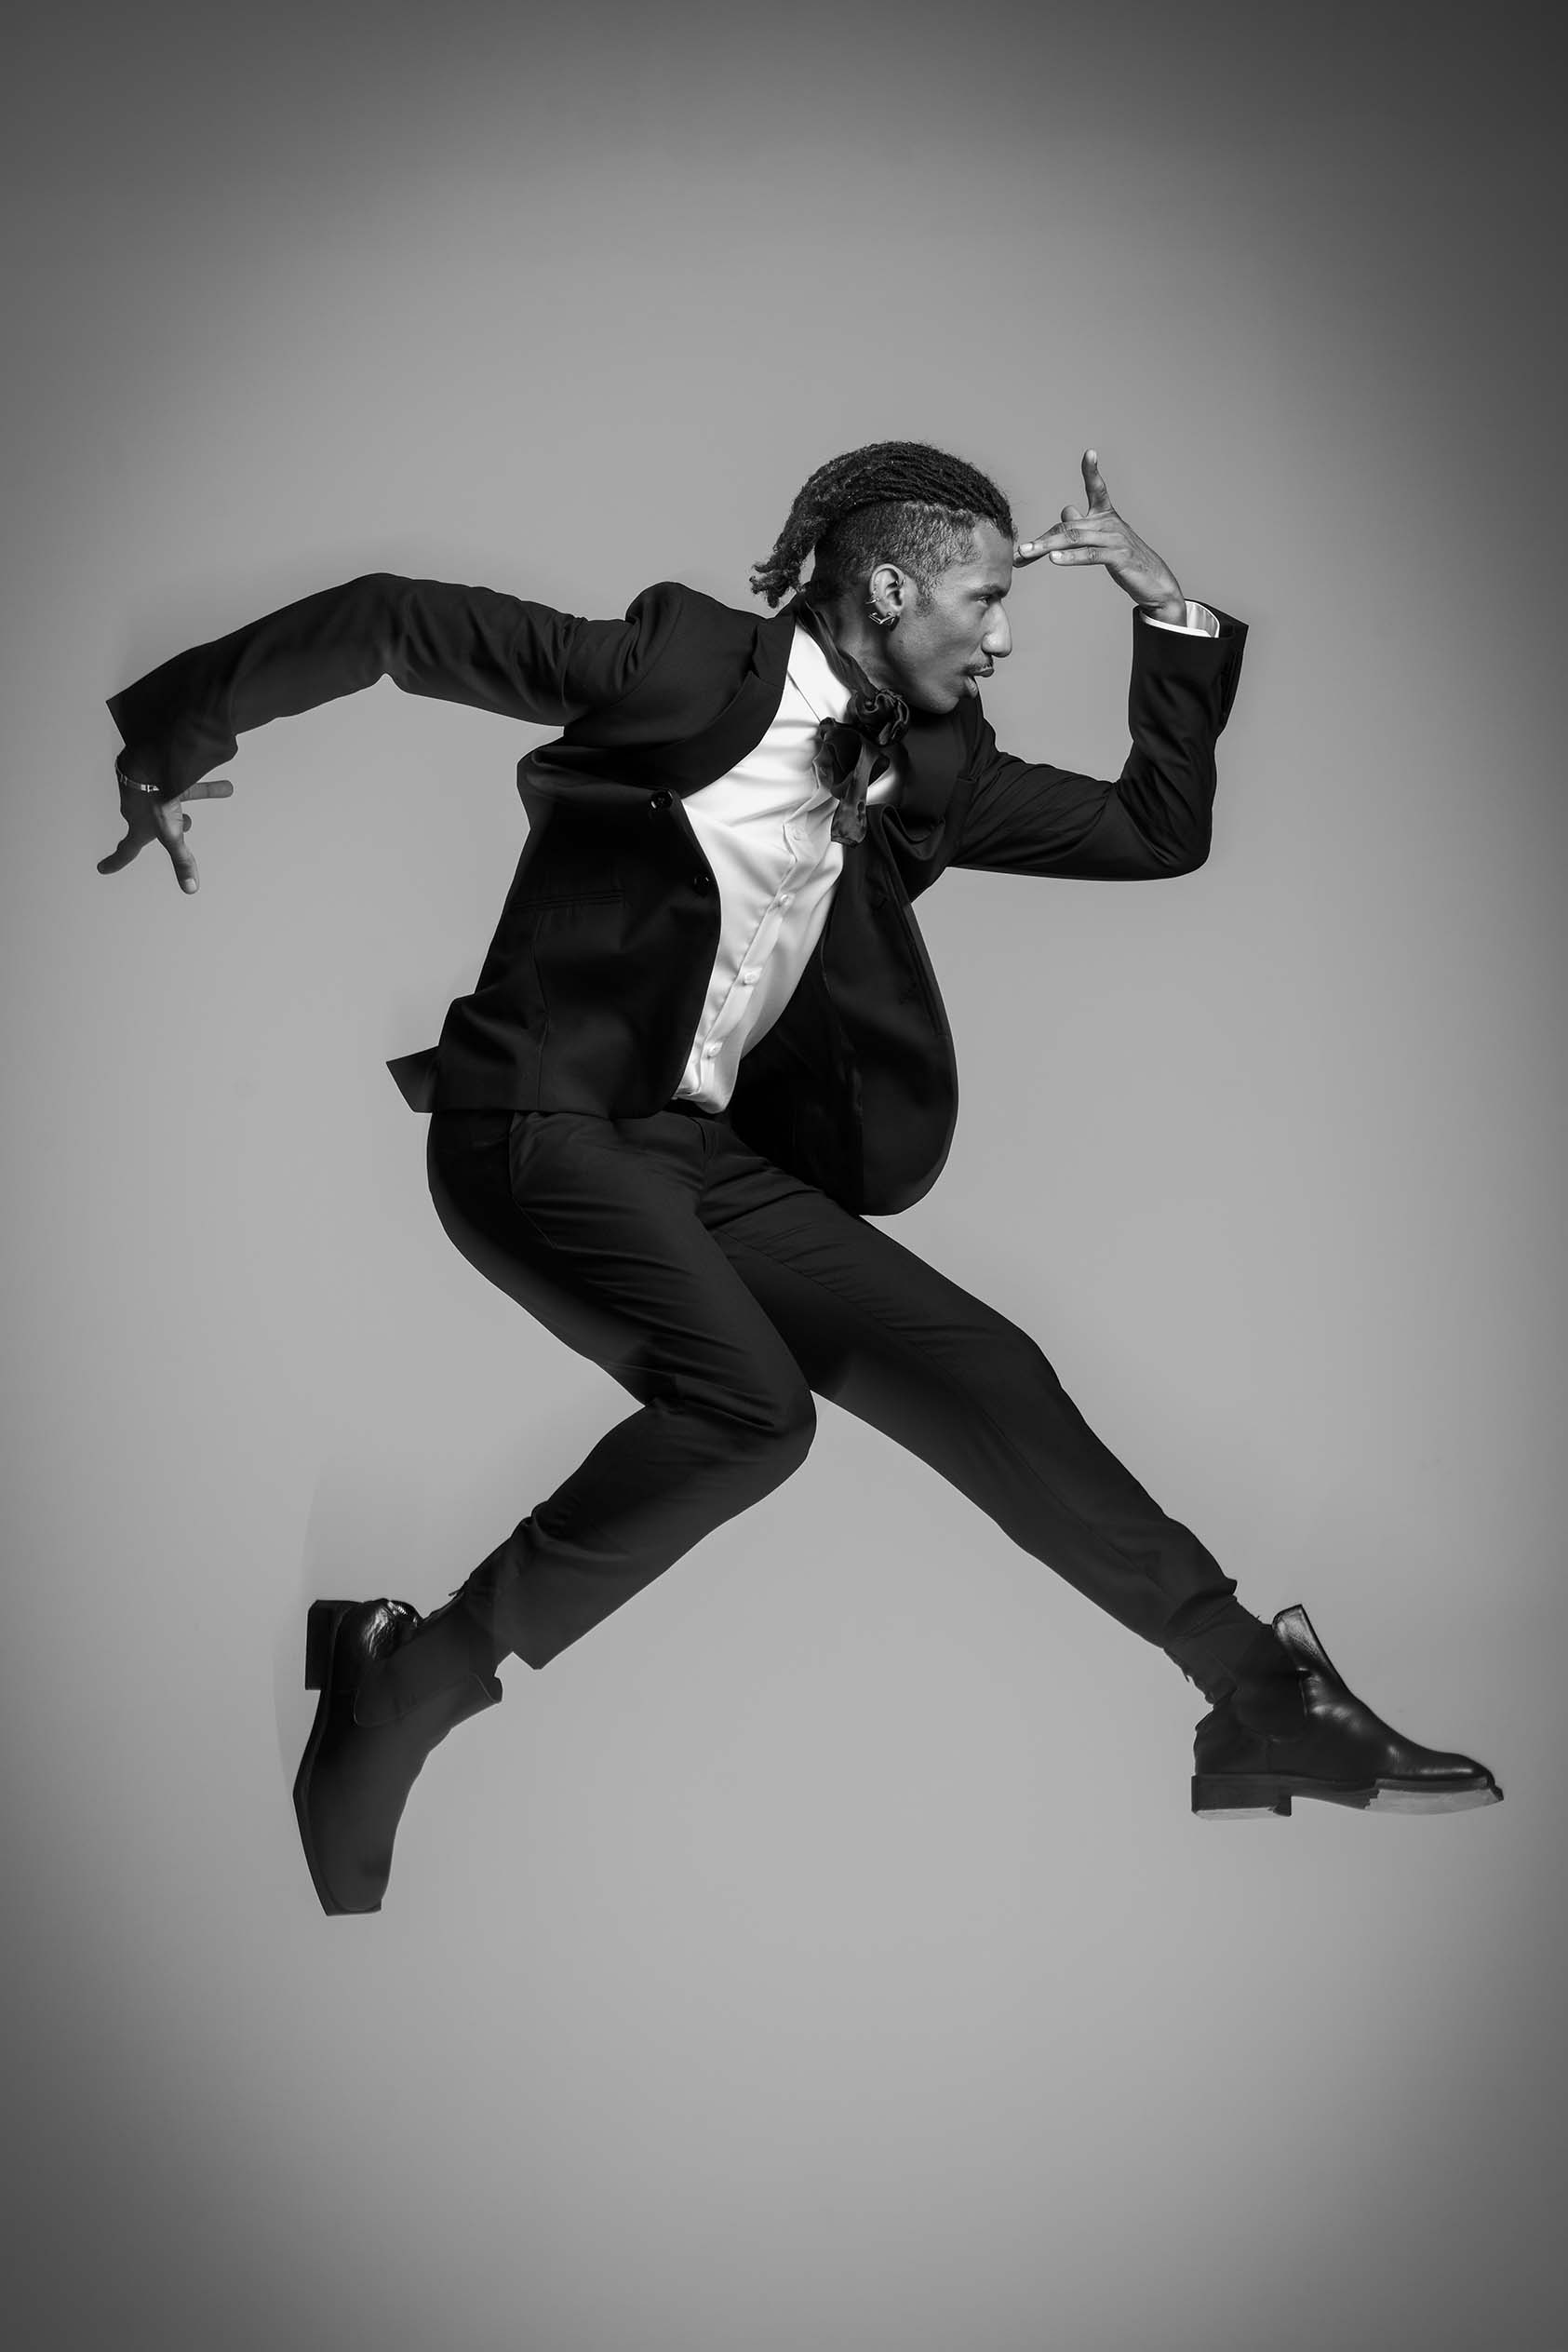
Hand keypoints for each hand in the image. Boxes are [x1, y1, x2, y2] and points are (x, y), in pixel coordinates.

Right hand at [97, 771, 233, 894]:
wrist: (150, 758)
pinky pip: (186, 781)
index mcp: (138, 827)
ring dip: (194, 800)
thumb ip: (182, 861)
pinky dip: (207, 786)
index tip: (102, 869)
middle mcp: (140, 808)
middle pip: (151, 822)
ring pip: (174, 798)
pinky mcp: (159, 772)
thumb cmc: (154, 797)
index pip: (125, 851)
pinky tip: (227, 788)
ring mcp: (148, 788)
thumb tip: (190, 889)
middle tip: (186, 826)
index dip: (115, 862)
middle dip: (165, 827)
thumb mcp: (172, 835)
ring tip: (216, 797)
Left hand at [1014, 451, 1185, 621]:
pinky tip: (1054, 559)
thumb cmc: (1125, 559)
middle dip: (1042, 539)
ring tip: (1026, 554)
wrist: (1154, 581)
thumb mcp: (1102, 538)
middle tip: (1020, 551)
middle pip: (1068, 526)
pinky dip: (1070, 557)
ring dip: (1047, 547)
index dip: (1092, 471)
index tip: (1090, 452)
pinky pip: (1090, 554)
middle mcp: (1110, 522)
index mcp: (1106, 514)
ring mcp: (1115, 538)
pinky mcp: (1119, 557)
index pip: (1097, 488)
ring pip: (1074, 539)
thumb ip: (1083, 524)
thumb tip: (1065, 509)